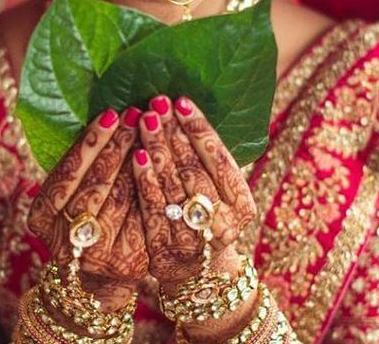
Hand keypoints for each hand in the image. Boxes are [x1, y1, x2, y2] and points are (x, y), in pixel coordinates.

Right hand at [27, 107, 146, 311]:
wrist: (93, 281)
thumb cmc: (80, 222)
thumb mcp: (65, 197)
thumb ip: (77, 168)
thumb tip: (107, 118)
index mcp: (41, 216)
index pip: (68, 172)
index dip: (90, 143)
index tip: (110, 114)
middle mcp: (64, 239)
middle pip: (96, 185)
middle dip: (119, 146)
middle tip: (137, 114)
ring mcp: (97, 255)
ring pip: (123, 199)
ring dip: (140, 160)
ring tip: (154, 129)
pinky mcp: (130, 262)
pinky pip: (145, 216)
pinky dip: (155, 186)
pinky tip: (165, 162)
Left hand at [131, 95, 256, 288]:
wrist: (198, 276)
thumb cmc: (207, 218)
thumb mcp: (220, 193)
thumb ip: (210, 162)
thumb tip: (185, 110)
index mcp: (242, 206)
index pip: (221, 160)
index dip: (200, 129)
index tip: (182, 101)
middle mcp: (224, 225)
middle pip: (195, 171)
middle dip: (174, 134)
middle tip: (157, 104)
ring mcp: (194, 241)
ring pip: (173, 187)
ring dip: (157, 151)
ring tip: (145, 120)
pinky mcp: (165, 251)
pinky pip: (152, 209)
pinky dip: (144, 181)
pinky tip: (135, 155)